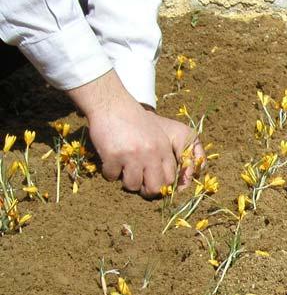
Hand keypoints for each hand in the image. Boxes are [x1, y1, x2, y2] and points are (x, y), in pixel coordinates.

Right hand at [66, 70, 202, 196]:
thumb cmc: (134, 120)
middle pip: (154, 188)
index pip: (169, 179)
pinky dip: (109, 172)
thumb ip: (161, 155)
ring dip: (126, 182)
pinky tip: (109, 161)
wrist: (112, 104)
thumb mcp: (157, 135)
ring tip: (122, 171)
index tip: (152, 183)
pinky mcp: (113, 156)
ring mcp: (132, 156)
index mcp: (163, 150)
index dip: (161, 185)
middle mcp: (150, 154)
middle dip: (146, 191)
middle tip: (138, 185)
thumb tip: (164, 182)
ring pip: (132, 185)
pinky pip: (112, 176)